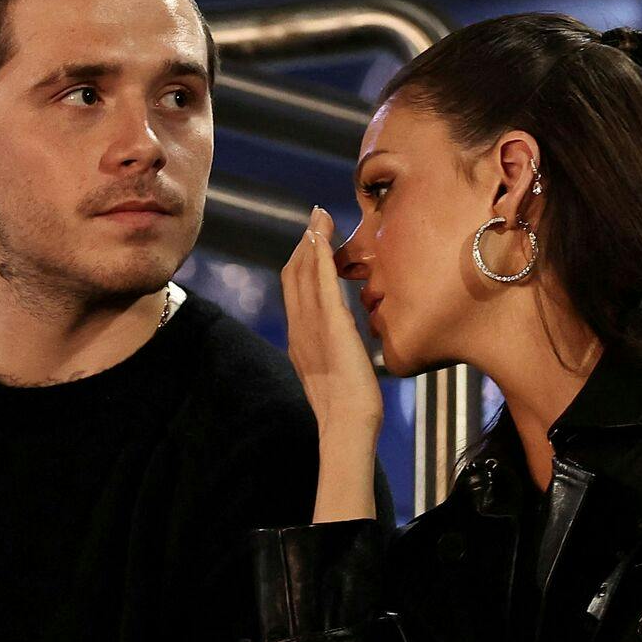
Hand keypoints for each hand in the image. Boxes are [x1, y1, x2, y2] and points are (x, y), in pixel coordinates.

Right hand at [283, 207, 381, 441]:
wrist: (347, 424)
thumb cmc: (348, 409)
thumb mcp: (337, 374)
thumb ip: (334, 353)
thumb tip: (342, 343)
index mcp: (300, 339)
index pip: (296, 292)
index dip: (302, 263)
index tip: (312, 240)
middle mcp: (299, 328)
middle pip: (293, 275)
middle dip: (304, 244)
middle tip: (315, 218)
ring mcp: (311, 325)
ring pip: (303, 273)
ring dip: (311, 241)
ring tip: (319, 216)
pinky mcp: (330, 324)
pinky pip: (321, 282)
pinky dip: (319, 255)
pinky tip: (322, 236)